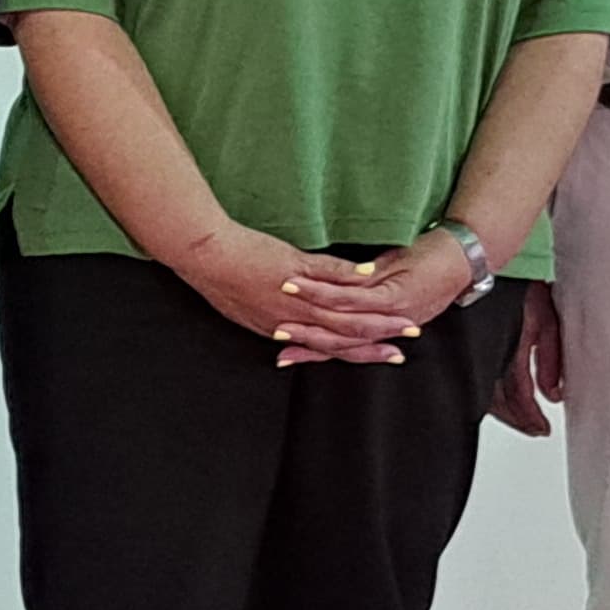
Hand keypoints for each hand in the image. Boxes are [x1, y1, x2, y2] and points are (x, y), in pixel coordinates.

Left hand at [170, 223, 416, 368]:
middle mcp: (289, 320)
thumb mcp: (246, 310)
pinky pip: (325, 276)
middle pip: (342, 335)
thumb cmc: (218, 280)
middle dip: (378, 338)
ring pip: (340, 310)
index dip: (359, 352)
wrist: (201, 256)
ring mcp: (292, 296)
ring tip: (401, 310)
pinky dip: (349, 276)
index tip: (387, 354)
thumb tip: (287, 325)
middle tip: (408, 336)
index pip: (328, 347)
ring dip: (374, 312)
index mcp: (280, 330)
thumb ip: (273, 318)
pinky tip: (372, 273)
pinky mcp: (291, 269)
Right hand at [278, 232, 474, 358]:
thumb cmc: (422, 270)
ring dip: (305, 314)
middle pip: (332, 339)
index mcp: (376, 326)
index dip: (307, 349)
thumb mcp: (386, 281)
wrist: (458, 260)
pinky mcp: (391, 296)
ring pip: (337, 320)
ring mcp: (383, 312)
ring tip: (277, 305)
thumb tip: (335, 296)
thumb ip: (362, 293)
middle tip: (272, 332)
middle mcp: (378, 325)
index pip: (334, 344)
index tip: (280, 350)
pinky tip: (300, 284)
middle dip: (300, 338)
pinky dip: (322, 293)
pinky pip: (350, 297)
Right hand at [488, 280, 565, 436]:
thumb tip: (554, 393)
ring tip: (521, 417)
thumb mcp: (546, 320)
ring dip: (504, 407)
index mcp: (509, 350)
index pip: (518, 394)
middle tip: (533, 427)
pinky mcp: (475, 341)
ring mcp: (480, 347)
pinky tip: (500, 395)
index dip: (528, 416)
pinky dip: (493, 390)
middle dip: (516, 417)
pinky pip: (481, 374)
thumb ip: (552, 359)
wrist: (490, 260)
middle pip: (498, 399)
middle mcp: (491, 353)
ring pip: (488, 390)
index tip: (541, 429)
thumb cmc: (523, 284)